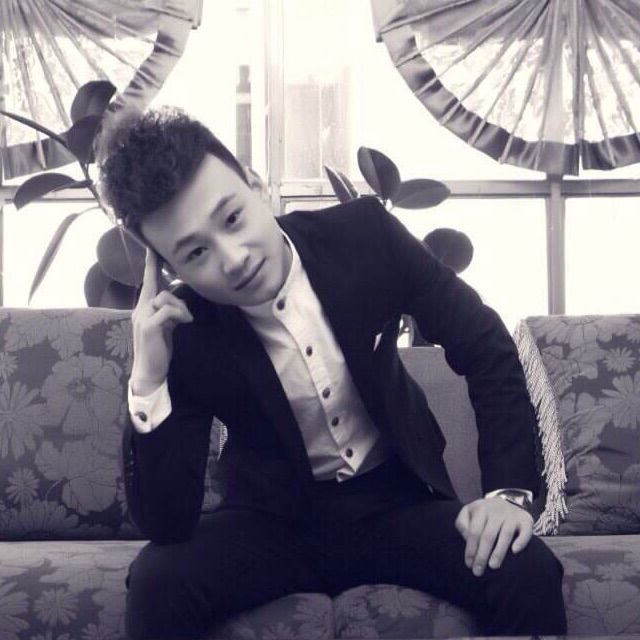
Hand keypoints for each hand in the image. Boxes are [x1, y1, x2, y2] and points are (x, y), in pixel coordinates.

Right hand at [130, 248, 192, 393]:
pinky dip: (179, 314)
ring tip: (185, 320)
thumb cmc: (159, 349)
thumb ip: (169, 313)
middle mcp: (139, 309)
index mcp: (143, 308)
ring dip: (180, 307)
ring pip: (164, 297)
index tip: (151, 248)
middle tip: (177, 300)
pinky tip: (185, 322)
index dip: (150, 265)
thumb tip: (180, 304)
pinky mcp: (147, 326)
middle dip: (169, 289)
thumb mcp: (167, 327)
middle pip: (156, 286)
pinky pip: (167, 309)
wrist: (149, 372)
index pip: (147, 282)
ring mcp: (141, 317)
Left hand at [455, 496, 532, 576]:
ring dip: (499, 552)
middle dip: (482, 555)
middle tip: (478, 571)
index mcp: (481, 509)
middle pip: (488, 535)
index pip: (474, 532)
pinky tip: (515, 551)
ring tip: (493, 566)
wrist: (506, 500)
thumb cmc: (483, 514)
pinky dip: (521, 541)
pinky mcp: (526, 520)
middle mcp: (497, 510)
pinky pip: (525, 531)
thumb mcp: (468, 513)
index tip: (469, 564)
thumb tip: (467, 538)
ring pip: (506, 534)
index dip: (470, 549)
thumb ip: (462, 524)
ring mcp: (512, 515)